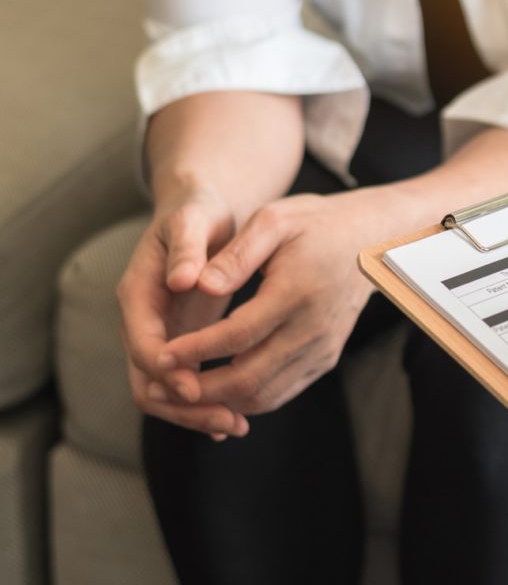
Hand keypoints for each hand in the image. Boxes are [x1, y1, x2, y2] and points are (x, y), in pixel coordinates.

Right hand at [117, 187, 249, 438]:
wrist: (201, 214)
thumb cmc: (198, 214)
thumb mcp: (193, 220)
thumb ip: (186, 247)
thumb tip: (182, 280)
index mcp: (138, 293)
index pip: (142, 344)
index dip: (166, 369)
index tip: (195, 387)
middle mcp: (142, 322)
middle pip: (148, 381)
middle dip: (183, 407)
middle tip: (225, 422)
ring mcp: (159, 337)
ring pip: (164, 391)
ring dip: (196, 413)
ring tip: (236, 426)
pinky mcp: (180, 344)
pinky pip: (184, 384)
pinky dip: (206, 403)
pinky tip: (236, 418)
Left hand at [154, 188, 398, 414]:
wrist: (372, 242)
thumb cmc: (316, 224)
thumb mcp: (273, 219)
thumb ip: (235, 255)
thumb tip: (196, 285)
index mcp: (297, 292)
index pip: (237, 335)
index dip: (195, 350)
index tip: (160, 355)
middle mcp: (314, 329)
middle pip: (249, 378)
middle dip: (199, 390)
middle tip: (159, 387)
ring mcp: (323, 349)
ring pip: (264, 395)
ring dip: (219, 402)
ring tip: (180, 393)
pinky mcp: (326, 359)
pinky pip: (280, 392)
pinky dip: (244, 399)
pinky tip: (215, 389)